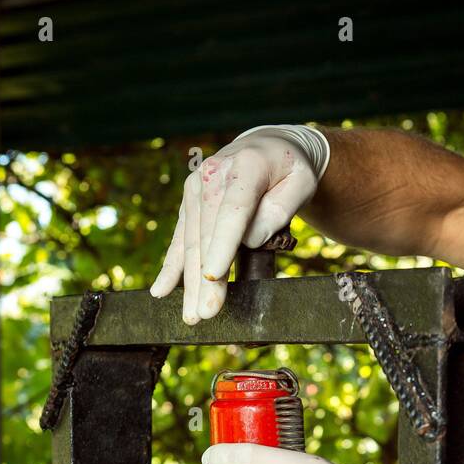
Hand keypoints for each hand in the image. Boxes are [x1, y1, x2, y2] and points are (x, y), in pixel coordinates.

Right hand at [150, 125, 328, 324]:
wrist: (267, 147)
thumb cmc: (290, 170)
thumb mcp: (302, 182)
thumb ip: (281, 207)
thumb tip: (252, 237)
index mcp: (245, 166)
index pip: (232, 212)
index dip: (222, 245)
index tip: (215, 275)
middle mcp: (213, 175)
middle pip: (207, 234)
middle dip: (205, 278)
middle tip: (206, 313)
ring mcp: (196, 190)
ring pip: (191, 242)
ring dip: (189, 282)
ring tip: (192, 315)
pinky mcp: (189, 203)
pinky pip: (179, 239)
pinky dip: (170, 267)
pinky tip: (161, 291)